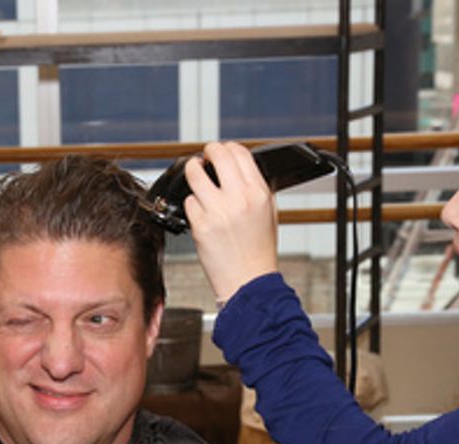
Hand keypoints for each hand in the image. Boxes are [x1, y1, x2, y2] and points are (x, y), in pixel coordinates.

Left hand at [182, 142, 279, 304]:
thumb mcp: (268, 213)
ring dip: (192, 170)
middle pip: (217, 155)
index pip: (240, 153)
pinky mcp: (200, 225)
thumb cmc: (258, 251)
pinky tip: (200, 212)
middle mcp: (238, 198)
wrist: (248, 281)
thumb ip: (256, 188)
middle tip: (204, 156)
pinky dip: (192, 204)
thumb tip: (240, 167)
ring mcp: (217, 211)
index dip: (227, 148)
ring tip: (195, 173)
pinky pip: (189, 202)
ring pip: (195, 174)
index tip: (222, 151)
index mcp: (258, 193)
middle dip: (208, 151)